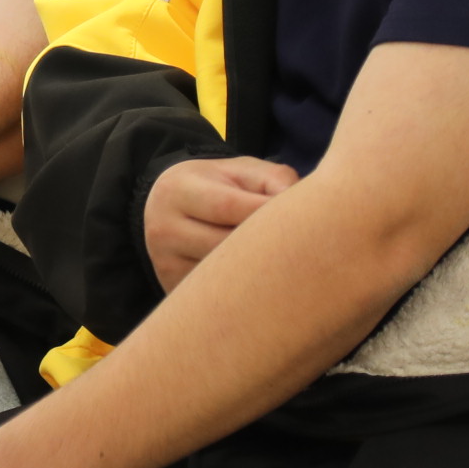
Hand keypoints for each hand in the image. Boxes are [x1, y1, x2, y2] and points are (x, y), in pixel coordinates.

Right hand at [144, 155, 300, 291]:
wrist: (170, 208)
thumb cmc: (218, 187)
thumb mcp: (242, 172)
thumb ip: (275, 181)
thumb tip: (305, 215)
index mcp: (178, 190)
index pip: (229, 207)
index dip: (268, 215)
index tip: (301, 221)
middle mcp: (163, 228)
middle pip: (226, 246)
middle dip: (266, 247)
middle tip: (300, 248)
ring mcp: (165, 263)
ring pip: (223, 276)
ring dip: (258, 272)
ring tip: (285, 264)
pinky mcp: (172, 287)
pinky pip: (216, 295)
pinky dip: (244, 289)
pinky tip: (261, 279)